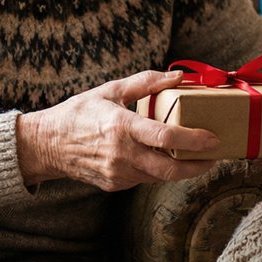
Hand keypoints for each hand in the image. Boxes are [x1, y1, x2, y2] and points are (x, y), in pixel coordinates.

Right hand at [16, 70, 219, 190]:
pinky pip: (144, 179)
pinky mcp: (114, 185)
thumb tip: (177, 77)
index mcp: (121, 127)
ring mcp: (118, 173)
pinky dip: (158, 170)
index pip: (166, 138)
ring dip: (180, 169)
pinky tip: (163, 158)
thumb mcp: (110, 90)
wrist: (47, 145)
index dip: (194, 140)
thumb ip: (145, 82)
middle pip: (170, 169)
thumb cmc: (79, 113)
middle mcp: (121, 154)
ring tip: (196, 156)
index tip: (213, 139)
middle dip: (197, 166)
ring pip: (159, 177)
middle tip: (214, 156)